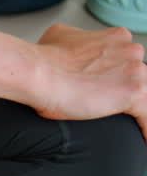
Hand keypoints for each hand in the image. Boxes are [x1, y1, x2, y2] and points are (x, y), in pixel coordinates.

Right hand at [31, 24, 146, 140]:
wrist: (39, 73)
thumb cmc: (44, 59)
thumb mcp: (60, 35)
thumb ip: (77, 40)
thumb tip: (70, 49)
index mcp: (117, 37)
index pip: (127, 59)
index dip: (115, 75)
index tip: (107, 88)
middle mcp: (131, 50)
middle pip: (138, 76)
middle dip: (123, 90)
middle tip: (104, 105)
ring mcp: (135, 71)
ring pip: (143, 94)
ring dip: (132, 108)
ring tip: (126, 127)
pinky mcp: (133, 93)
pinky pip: (146, 114)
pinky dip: (144, 128)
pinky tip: (142, 140)